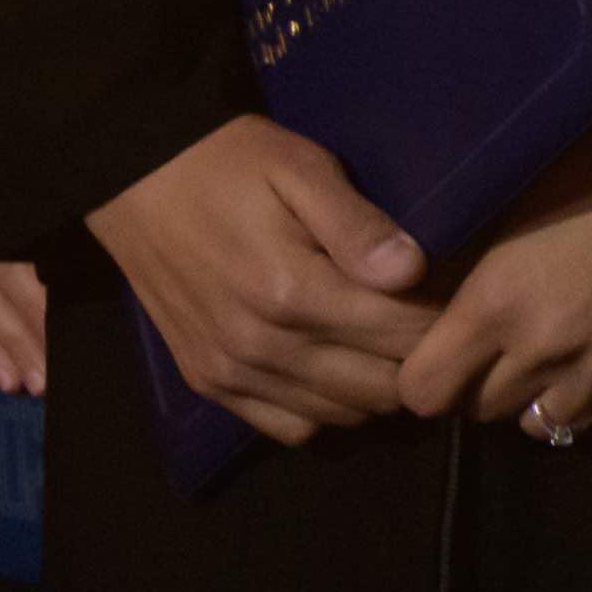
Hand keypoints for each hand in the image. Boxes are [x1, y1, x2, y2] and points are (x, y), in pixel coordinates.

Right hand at [84, 111, 437, 444]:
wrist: (132, 179)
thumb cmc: (228, 163)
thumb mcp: (299, 168)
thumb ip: (356, 224)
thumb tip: (413, 271)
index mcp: (294, 293)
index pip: (405, 335)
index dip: (445, 317)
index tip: (459, 294)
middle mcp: (264, 348)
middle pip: (382, 387)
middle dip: (419, 359)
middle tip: (429, 321)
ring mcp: (233, 373)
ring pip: (342, 415)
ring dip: (376, 388)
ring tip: (389, 343)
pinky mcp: (209, 383)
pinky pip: (290, 428)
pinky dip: (324, 409)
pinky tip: (334, 367)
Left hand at [399, 132, 591, 446]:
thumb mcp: (518, 196)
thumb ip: (473, 263)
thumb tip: (425, 294)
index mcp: (498, 299)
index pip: (423, 393)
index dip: (425, 379)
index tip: (441, 357)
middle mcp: (547, 347)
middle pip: (483, 413)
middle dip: (485, 385)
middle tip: (504, 349)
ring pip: (547, 425)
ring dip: (544, 398)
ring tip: (560, 358)